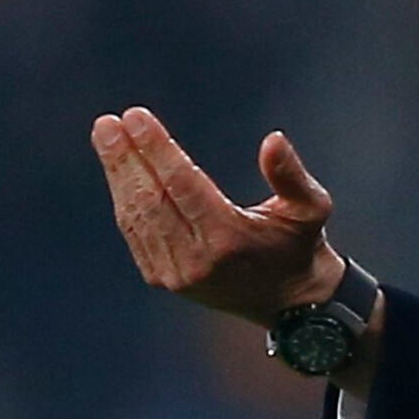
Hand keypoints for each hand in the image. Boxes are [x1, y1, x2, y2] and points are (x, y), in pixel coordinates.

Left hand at [91, 106, 345, 325]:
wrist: (286, 301)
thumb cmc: (299, 245)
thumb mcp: (311, 208)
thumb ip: (291, 175)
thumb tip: (273, 139)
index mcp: (228, 239)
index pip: (181, 183)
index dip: (156, 148)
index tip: (136, 117)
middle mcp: (195, 260)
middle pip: (150, 199)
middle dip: (125, 158)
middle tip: (108, 124)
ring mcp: (175, 274)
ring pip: (137, 215)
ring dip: (119, 174)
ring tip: (107, 136)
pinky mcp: (164, 279)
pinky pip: (136, 232)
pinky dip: (124, 198)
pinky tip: (118, 170)